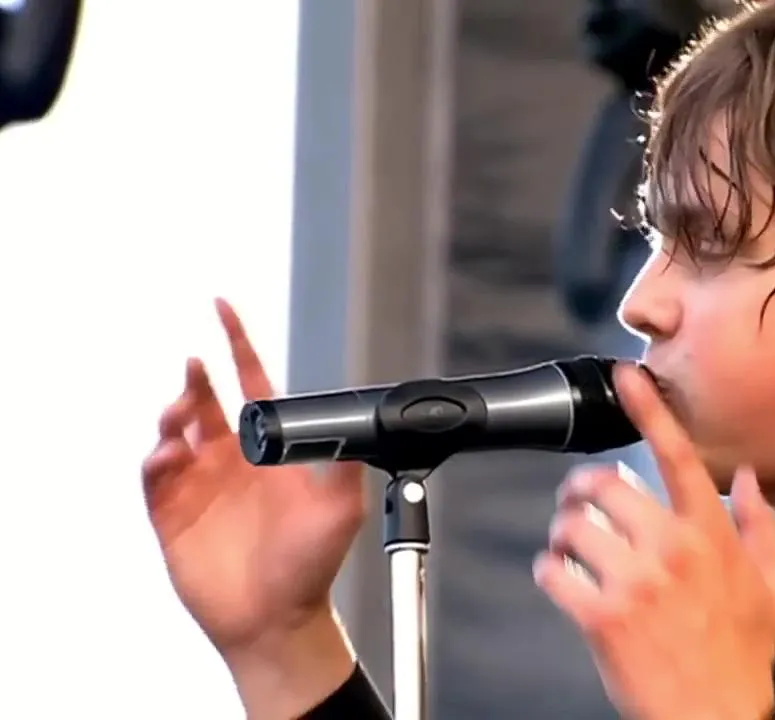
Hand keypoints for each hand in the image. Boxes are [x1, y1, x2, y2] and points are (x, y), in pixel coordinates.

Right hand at [141, 299, 364, 715]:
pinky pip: (154, 474)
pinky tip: (171, 454)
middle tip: (196, 365)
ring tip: (183, 412)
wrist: (279, 618)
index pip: (250, 383)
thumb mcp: (344, 507)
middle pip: (204, 400)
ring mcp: (200, 484)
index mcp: (269, 449)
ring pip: (175, 429)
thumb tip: (366, 422)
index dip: (236, 343)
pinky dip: (156, 456)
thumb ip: (349, 461)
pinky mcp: (172, 514)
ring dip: (174, 412)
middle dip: (195, 377)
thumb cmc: (312, 565)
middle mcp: (232, 460)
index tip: (222, 307)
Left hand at [535, 365, 774, 719]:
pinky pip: (554, 572)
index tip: (627, 377)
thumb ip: (759, 526)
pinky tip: (562, 580)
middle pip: (604, 484)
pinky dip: (549, 572)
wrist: (715, 718)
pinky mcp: (601, 616)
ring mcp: (634, 583)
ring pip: (572, 526)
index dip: (650, 410)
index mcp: (710, 536)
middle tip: (580, 500)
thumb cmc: (742, 657)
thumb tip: (749, 480)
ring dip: (563, 532)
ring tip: (571, 546)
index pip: (677, 456)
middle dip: (582, 489)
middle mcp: (671, 550)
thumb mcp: (774, 587)